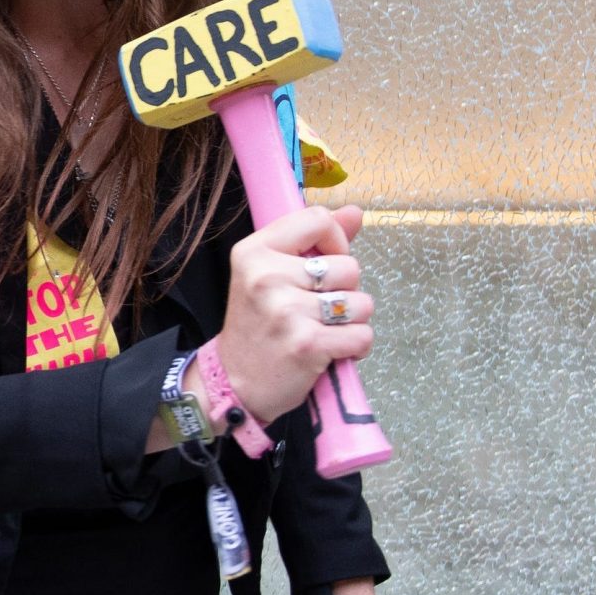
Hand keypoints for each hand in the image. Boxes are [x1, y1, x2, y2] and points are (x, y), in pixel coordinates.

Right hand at [211, 205, 371, 424]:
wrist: (233, 382)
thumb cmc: (258, 325)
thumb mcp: (271, 274)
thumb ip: (313, 241)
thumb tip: (355, 212)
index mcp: (254, 252)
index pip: (318, 219)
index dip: (335, 241)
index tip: (325, 264)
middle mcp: (267, 277)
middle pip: (348, 266)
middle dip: (345, 290)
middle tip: (316, 309)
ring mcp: (286, 311)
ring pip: (360, 302)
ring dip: (352, 320)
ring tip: (324, 329)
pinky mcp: (307, 345)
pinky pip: (362, 335)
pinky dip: (356, 346)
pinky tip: (332, 350)